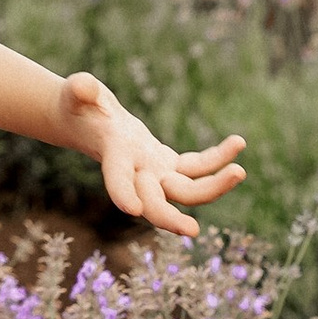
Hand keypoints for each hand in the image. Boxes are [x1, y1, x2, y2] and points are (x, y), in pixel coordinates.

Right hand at [60, 73, 245, 240]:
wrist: (88, 122)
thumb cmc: (79, 104)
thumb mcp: (77, 93)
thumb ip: (81, 90)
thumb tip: (85, 87)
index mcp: (113, 156)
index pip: (117, 178)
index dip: (122, 192)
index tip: (132, 210)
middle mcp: (136, 173)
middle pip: (154, 202)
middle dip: (171, 218)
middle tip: (194, 230)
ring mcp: (154, 172)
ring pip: (186, 191)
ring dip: (214, 186)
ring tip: (240, 171)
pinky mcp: (168, 165)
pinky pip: (197, 168)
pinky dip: (217, 159)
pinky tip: (238, 143)